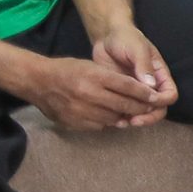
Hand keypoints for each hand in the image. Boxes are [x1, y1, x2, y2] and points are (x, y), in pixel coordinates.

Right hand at [20, 54, 164, 131]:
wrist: (38, 82)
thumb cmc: (68, 70)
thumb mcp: (91, 66)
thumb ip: (113, 79)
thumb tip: (137, 91)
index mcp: (94, 76)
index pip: (127, 86)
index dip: (144, 92)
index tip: (155, 96)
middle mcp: (88, 94)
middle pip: (123, 104)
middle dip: (139, 107)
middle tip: (148, 107)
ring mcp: (80, 110)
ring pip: (113, 117)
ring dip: (124, 115)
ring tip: (131, 112)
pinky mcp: (73, 122)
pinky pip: (98, 125)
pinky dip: (107, 121)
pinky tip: (109, 116)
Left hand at [92, 21, 176, 127]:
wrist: (106, 37)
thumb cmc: (126, 39)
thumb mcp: (137, 49)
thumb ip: (144, 66)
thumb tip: (151, 86)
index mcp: (160, 76)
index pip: (170, 95)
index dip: (162, 101)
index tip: (149, 101)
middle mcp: (150, 87)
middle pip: (158, 109)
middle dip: (148, 118)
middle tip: (133, 121)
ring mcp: (134, 92)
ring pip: (141, 113)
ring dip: (133, 120)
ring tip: (119, 123)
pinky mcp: (120, 95)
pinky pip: (123, 111)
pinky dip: (119, 117)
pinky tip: (109, 118)